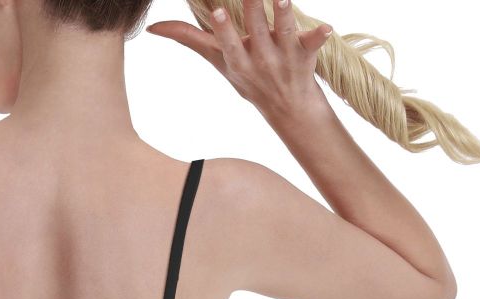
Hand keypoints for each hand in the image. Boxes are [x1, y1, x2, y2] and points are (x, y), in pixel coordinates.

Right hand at [148, 1, 332, 122]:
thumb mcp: (216, 61)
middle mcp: (258, 58)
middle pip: (254, 30)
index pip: (226, 42)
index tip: (216, 10)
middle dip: (252, 10)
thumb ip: (188, 38)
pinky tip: (326, 28)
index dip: (221, 27)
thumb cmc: (248, 77)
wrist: (287, 107)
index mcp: (236, 58)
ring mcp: (281, 57)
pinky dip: (319, 36)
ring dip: (283, 15)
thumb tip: (153, 27)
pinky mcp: (304, 55)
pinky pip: (313, 44)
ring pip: (282, 31)